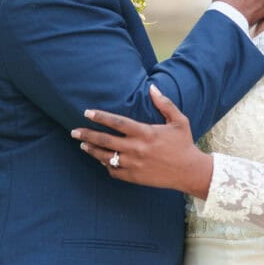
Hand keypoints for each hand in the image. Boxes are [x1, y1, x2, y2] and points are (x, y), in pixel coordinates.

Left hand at [72, 84, 214, 198]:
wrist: (189, 172)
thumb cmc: (183, 144)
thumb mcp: (179, 121)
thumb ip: (164, 104)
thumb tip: (152, 87)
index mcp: (146, 133)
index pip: (117, 123)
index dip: (101, 117)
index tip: (87, 113)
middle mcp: (136, 149)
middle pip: (105, 141)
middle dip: (87, 135)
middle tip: (74, 131)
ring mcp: (134, 164)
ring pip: (105, 157)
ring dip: (92, 150)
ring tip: (82, 144)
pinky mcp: (134, 177)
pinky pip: (114, 171)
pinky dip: (106, 164)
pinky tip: (101, 159)